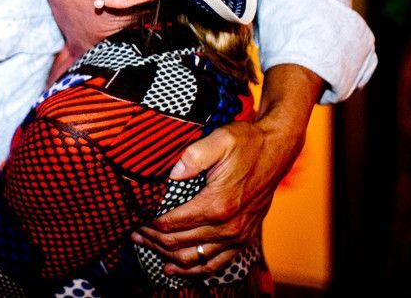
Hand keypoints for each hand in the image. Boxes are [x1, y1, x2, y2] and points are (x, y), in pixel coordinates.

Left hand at [131, 64, 323, 275]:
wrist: (277, 149)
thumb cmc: (247, 143)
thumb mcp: (220, 140)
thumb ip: (193, 156)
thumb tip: (171, 173)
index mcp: (219, 204)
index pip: (173, 223)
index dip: (149, 224)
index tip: (134, 218)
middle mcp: (229, 226)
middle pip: (179, 243)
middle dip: (152, 240)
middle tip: (133, 231)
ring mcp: (238, 235)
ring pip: (194, 258)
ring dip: (167, 255)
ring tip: (147, 245)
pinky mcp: (244, 238)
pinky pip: (216, 264)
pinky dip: (193, 269)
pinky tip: (175, 268)